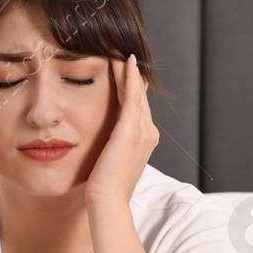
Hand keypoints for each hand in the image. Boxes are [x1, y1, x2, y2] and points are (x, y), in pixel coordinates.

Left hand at [85, 54, 159, 208]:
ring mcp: (142, 130)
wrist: (108, 203)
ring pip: (136, 91)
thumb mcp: (110, 161)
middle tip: (120, 48)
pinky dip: (128, 76)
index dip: (130, 85)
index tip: (121, 67)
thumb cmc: (104, 188)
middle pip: (140, 94)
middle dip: (131, 73)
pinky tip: (124, 60)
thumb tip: (105, 135)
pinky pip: (131, 96)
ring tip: (119, 48)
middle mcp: (149, 132)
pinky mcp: (130, 130)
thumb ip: (112, 144)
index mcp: (145, 139)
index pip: (138, 104)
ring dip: (128, 69)